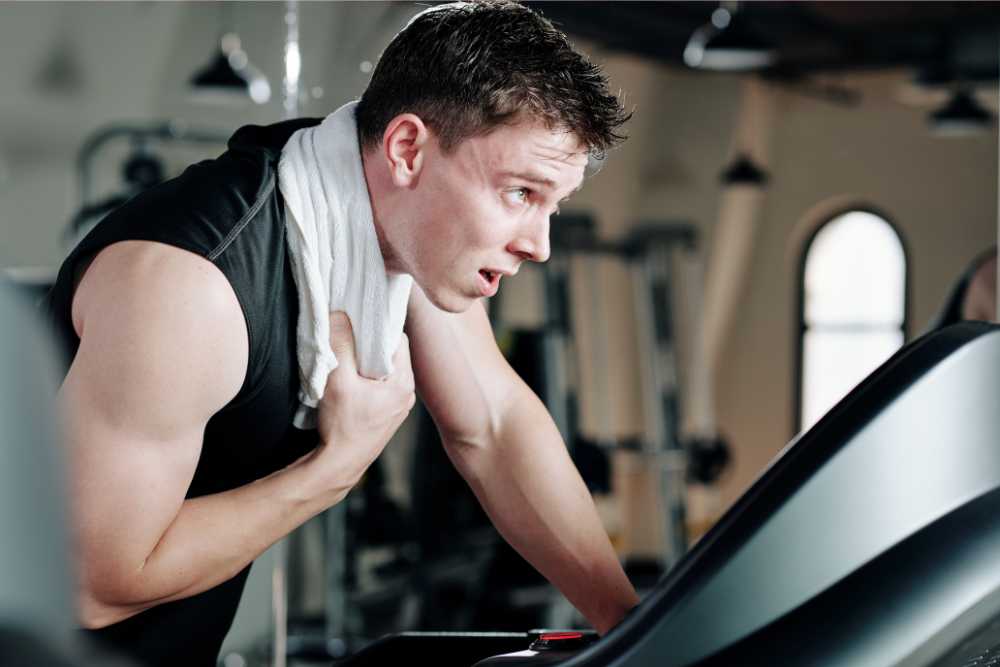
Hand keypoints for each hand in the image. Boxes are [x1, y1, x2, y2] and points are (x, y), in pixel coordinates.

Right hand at [314, 311, 414, 492]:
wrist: (337, 467)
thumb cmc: (342, 428)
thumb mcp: (338, 380)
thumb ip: (341, 344)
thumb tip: (340, 315)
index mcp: (403, 383)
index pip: (396, 339)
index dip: (376, 326)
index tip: (356, 319)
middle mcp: (405, 394)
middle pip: (388, 354)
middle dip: (367, 344)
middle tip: (345, 337)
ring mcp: (395, 407)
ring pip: (380, 370)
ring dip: (361, 362)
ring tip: (342, 358)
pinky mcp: (383, 415)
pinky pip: (375, 386)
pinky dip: (361, 378)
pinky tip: (344, 380)